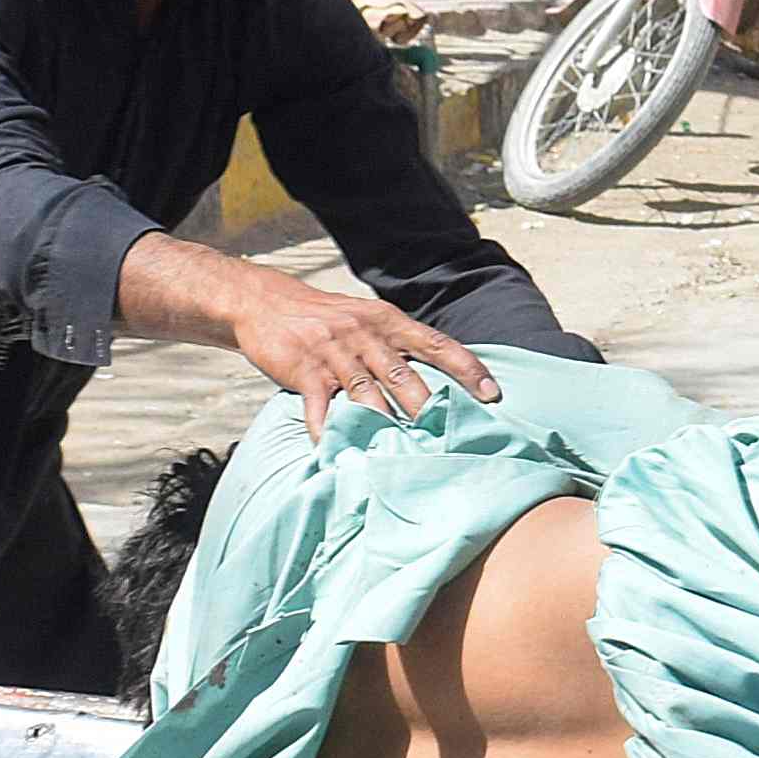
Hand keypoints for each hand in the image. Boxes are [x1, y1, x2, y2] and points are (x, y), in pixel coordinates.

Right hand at [225, 274, 500, 436]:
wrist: (266, 303)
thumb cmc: (328, 318)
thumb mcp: (369, 319)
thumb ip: (400, 345)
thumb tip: (442, 376)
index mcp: (389, 322)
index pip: (437, 345)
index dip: (466, 369)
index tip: (492, 394)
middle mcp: (366, 335)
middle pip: (404, 375)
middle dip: (428, 407)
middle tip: (449, 436)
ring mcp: (335, 353)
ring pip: (366, 394)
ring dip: (384, 425)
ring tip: (402, 454)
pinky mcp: (305, 371)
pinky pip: (319, 407)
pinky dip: (328, 431)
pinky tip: (337, 451)